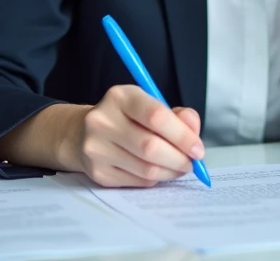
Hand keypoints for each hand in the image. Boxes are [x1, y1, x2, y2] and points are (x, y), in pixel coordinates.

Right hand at [69, 85, 204, 187]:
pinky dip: (155, 179)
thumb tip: (193, 130)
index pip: (156, 116)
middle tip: (192, 162)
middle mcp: (103, 121)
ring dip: (170, 171)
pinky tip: (158, 171)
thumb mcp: (148, 105)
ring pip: (146, 169)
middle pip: (151, 147)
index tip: (198, 148)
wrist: (81, 133)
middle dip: (179, 158)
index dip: (182, 135)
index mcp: (120, 97)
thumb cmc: (125, 118)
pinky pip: (137, 181)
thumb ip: (176, 115)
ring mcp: (97, 148)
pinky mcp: (98, 172)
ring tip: (178, 167)